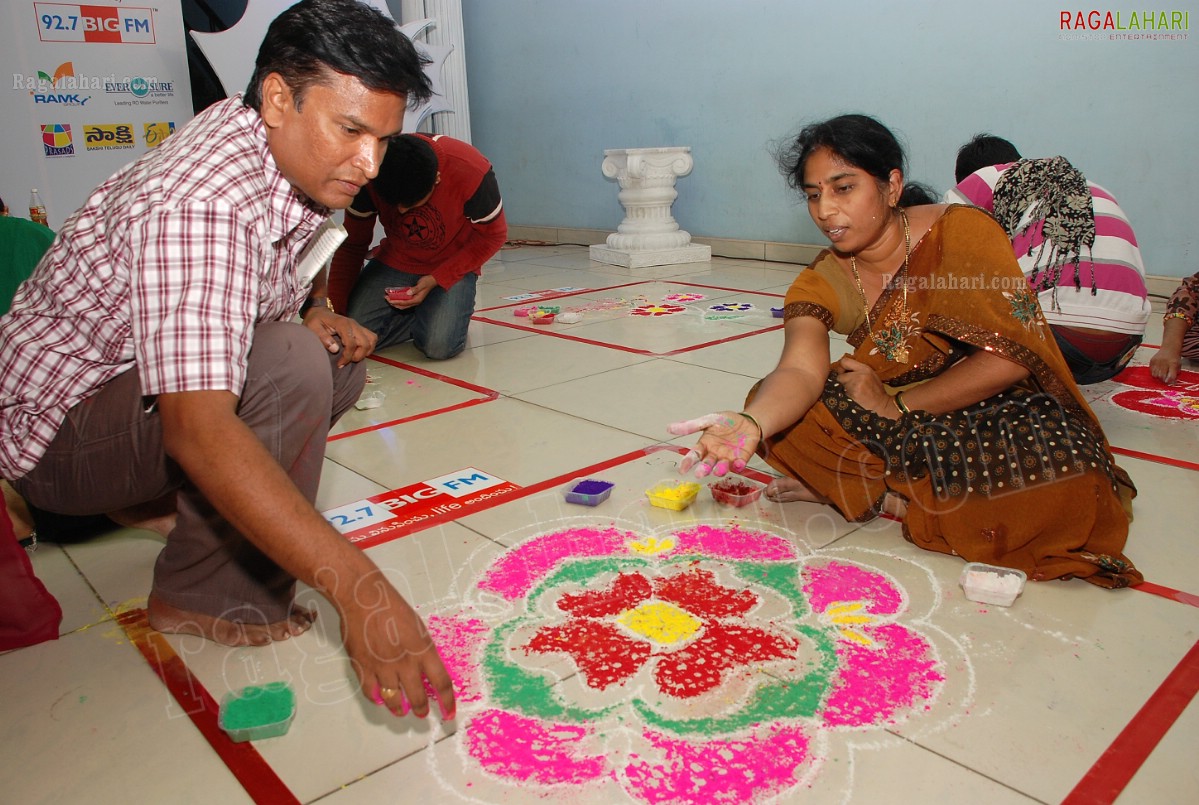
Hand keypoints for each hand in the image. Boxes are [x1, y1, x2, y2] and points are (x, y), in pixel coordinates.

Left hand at [303, 308, 377, 366]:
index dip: (347, 357)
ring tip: (354, 357)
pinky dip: (368, 347)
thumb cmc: (316, 321)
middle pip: (365, 343)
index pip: (351, 343)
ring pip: (372, 340)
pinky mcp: (360, 328)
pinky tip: (358, 351)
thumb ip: (323, 337)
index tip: (340, 364)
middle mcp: (353, 324)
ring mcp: (358, 326)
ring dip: (365, 352)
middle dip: (358, 356)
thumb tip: (335, 349)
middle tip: (347, 361)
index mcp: (342, 324)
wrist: (319, 313)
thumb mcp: (313, 328)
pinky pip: (372, 338)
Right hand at [332, 567, 455, 719]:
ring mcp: (383, 667)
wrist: (364, 598)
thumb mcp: (418, 628)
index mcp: (423, 650)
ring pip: (394, 700)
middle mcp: (405, 663)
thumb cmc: (392, 607)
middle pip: (418, 697)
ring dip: (399, 708)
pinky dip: (377, 699)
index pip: (441, 683)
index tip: (448, 714)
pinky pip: (371, 692)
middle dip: (422, 709)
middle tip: (422, 714)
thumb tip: (426, 669)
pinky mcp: (363, 668)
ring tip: (402, 711)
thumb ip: (422, 650)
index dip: (447, 702)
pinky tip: (380, 699)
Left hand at [386, 276, 437, 309]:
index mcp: (417, 300)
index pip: (405, 303)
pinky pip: (405, 301)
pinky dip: (399, 300)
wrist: (432, 281)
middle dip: (394, 303)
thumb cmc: (427, 282)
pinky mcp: (413, 297)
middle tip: (386, 298)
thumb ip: (415, 289)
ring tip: (388, 299)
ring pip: (403, 305)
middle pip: (403, 306)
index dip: (396, 302)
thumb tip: (408, 293)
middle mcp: (415, 302)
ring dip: (396, 303)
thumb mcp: (421, 284)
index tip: (389, 299)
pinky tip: (394, 298)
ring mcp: (414, 300)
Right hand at [668, 411, 759, 477]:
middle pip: (707, 464)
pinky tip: (738, 463)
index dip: (688, 462)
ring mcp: (728, 458)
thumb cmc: (726, 421)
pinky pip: (739, 465)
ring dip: (720, 469)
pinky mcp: (741, 459)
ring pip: (722, 467)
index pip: (694, 455)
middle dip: (704, 469)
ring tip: (718, 470)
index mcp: (705, 445)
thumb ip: (692, 425)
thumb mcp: (709, 419)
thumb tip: (669, 428)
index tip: (682, 470)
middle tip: (700, 473)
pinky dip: (738, 465)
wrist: (748, 421)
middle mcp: (714, 454)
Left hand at [835, 355, 894, 417]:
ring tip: (855, 389)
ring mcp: (855, 385)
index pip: (844, 361)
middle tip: (848, 382)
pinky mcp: (852, 394)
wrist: (880, 402)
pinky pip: (844, 392)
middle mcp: (859, 375)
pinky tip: (855, 394)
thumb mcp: (871, 374)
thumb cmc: (875, 388)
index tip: (843, 371)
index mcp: (864, 368)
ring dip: (845, 386)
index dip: (841, 367)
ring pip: (841, 384)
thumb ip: (859, 369)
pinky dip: (847, 393)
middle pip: (840, 375)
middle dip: (842, 379)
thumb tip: (844, 367)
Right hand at [1149, 347, 1181, 385]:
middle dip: (1163, 380)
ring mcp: (1157, 361)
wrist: (1169, 348)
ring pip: (1155, 374)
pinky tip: (1157, 371)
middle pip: (1161, 376)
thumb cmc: (1174, 358)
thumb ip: (1175, 373)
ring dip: (1158, 377)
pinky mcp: (1152, 361)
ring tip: (1161, 375)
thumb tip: (1172, 382)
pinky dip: (1154, 373)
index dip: (1170, 381)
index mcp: (1173, 363)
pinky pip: (1151, 371)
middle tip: (1164, 380)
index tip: (1169, 383)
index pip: (1171, 375)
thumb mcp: (1178, 365)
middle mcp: (1164, 362)